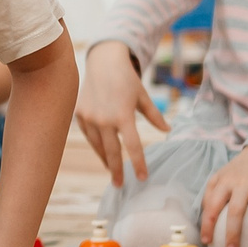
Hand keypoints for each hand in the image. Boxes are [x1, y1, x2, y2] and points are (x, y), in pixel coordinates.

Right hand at [75, 42, 167, 184]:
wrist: (103, 62)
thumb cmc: (127, 79)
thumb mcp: (143, 96)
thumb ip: (155, 116)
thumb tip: (168, 131)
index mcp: (123, 115)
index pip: (133, 146)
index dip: (138, 164)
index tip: (142, 177)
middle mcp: (104, 119)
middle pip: (111, 152)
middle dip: (116, 170)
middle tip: (119, 185)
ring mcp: (89, 117)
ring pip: (97, 146)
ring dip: (105, 159)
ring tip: (111, 170)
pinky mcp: (79, 114)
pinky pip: (88, 135)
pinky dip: (95, 144)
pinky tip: (101, 151)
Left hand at [200, 144, 247, 246]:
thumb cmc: (239, 169)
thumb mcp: (220, 175)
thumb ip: (210, 193)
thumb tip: (204, 216)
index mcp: (224, 183)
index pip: (212, 205)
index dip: (207, 224)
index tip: (207, 241)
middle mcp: (242, 184)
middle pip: (235, 211)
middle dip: (232, 233)